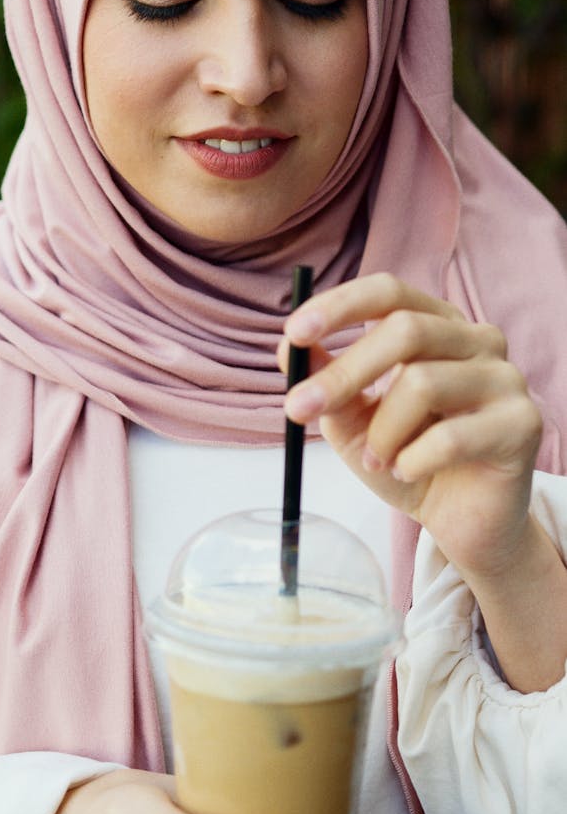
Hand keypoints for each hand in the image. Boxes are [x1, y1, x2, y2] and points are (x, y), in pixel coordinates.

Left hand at [280, 273, 541, 583]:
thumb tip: (290, 348)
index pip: (389, 291)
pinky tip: (408, 473)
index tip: (294, 333)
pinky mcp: (523, 423)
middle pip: (405, 331)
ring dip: (382, 432)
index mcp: (436, 324)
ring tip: (377, 461)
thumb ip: (326, 382)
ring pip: (423, 383)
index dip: (340, 306)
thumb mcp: (353, 422)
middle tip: (298, 409)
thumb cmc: (408, 459)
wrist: (462, 522)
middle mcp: (476, 339)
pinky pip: (451, 436)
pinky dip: (412, 461)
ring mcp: (505, 378)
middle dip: (344, 372)